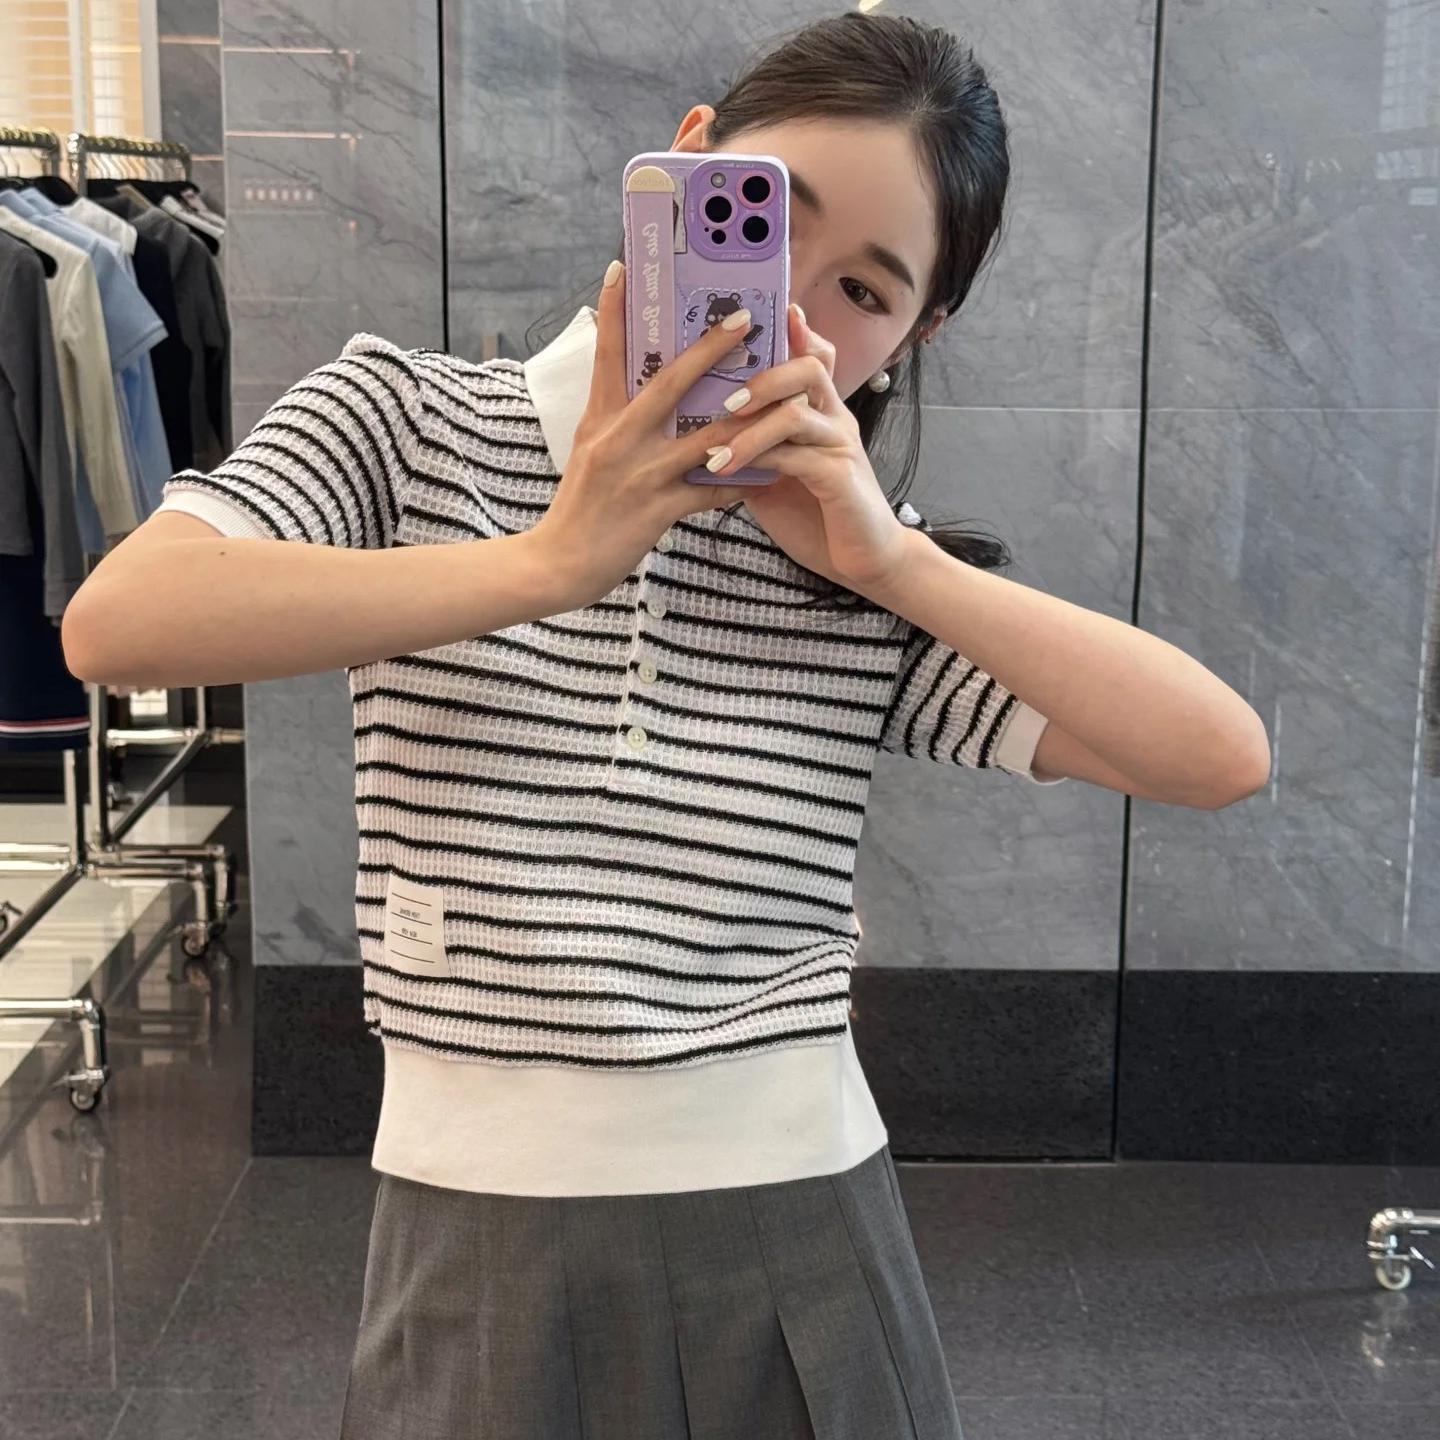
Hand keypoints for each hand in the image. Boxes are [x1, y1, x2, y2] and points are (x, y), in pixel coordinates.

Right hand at [530, 260, 765, 608]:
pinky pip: (709, 491)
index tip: (624, 265)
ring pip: (703, 438)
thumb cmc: (577, 507)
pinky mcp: (656, 510)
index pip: (607, 354)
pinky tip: (770, 472)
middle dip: (709, 349)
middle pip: (669, 383)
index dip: (616, 310)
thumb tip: (627, 375)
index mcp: (600, 419)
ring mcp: (639, 474)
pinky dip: (740, 482)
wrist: (558, 564)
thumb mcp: (586, 448)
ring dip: (745, 416)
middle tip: (743, 318)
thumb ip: (610, 413)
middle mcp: (619, 439)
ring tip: (780, 394)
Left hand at [704, 304, 911, 592]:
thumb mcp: (774, 471)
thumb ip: (750, 442)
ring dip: (750, 428)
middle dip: (763, 377)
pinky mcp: (840, 479)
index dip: (791, 331)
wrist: (861, 558)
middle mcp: (835, 418)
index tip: (751, 317)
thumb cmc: (816, 512)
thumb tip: (700, 426)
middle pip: (809, 367)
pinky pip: (798, 458)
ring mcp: (840, 446)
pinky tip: (727, 473)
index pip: (812, 354)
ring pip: (797, 412)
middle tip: (724, 400)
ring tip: (715, 449)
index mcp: (820, 410)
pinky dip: (758, 462)